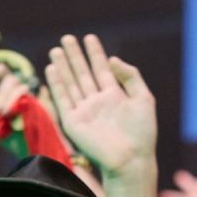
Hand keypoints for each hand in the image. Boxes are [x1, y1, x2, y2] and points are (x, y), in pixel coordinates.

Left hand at [0, 65, 39, 145]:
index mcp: (1, 93)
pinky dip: (14, 98)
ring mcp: (26, 92)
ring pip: (12, 79)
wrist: (30, 150)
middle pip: (3, 70)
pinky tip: (13, 112)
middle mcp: (13, 89)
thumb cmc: (12, 138)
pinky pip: (23, 88)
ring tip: (2, 113)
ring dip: (4, 95)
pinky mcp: (37, 96)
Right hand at [44, 35, 156, 179]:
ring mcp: (84, 112)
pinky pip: (62, 99)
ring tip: (56, 49)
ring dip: (63, 66)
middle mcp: (97, 102)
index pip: (101, 69)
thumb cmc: (142, 133)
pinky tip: (52, 69)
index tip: (89, 37)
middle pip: (83, 73)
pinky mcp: (73, 123)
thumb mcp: (143, 98)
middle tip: (67, 38)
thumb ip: (130, 76)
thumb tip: (112, 59)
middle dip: (75, 56)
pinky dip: (56, 84)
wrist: (131, 159)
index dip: (95, 53)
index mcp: (114, 96)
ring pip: (71, 83)